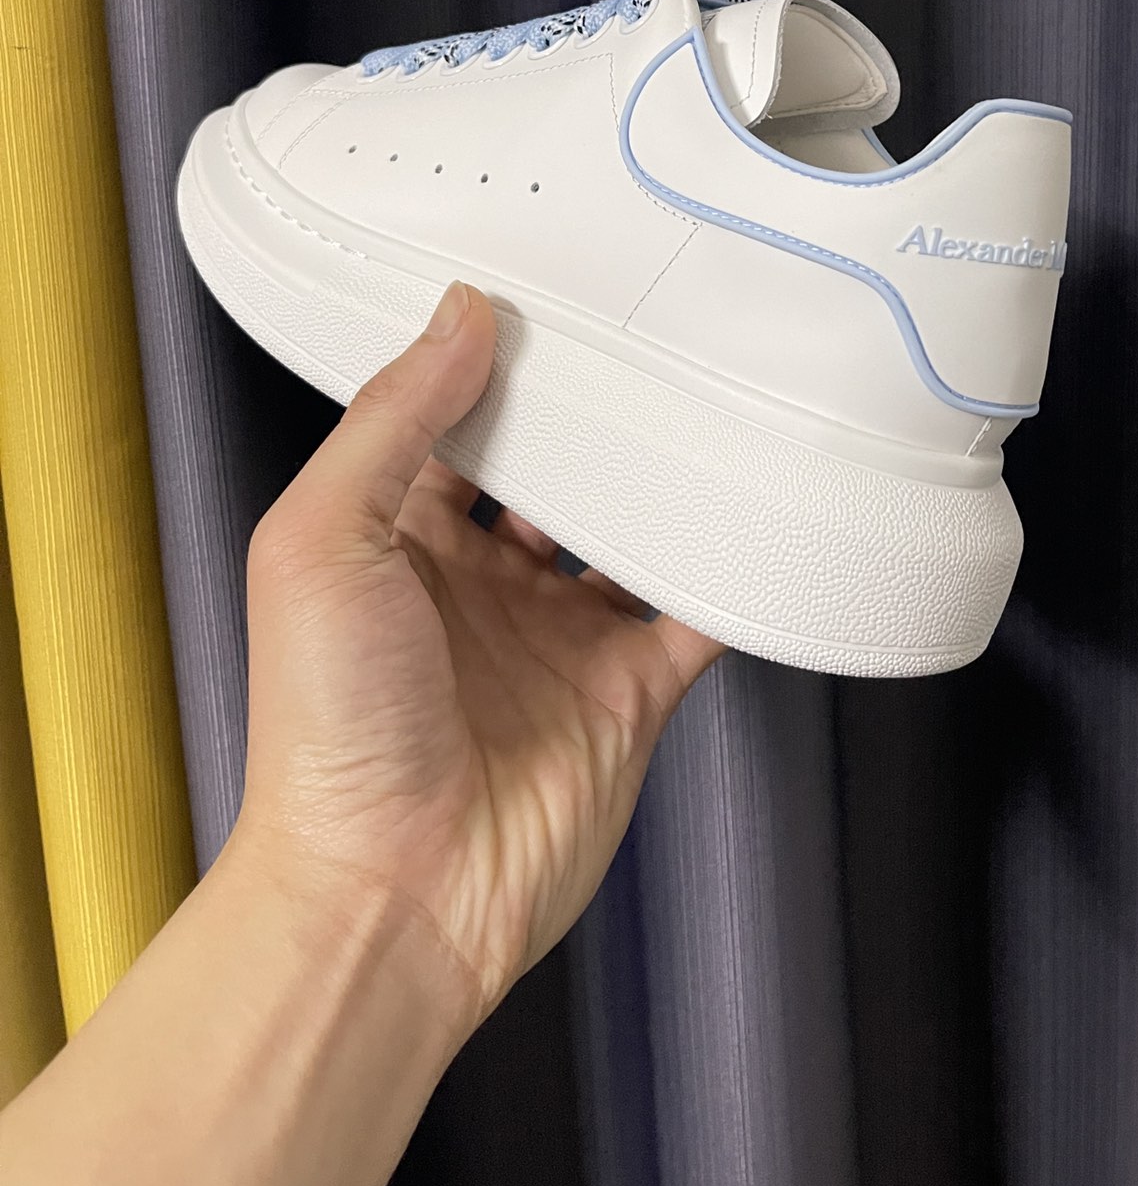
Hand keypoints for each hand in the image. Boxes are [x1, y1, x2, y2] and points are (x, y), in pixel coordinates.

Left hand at [235, 280, 723, 1041]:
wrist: (391, 895)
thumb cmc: (327, 729)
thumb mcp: (323, 539)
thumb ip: (394, 421)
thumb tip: (461, 312)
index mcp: (399, 541)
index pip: (456, 426)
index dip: (494, 362)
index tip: (546, 291)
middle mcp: (484, 584)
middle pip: (557, 470)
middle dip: (595, 410)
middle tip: (649, 329)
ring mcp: (561, 638)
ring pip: (633, 530)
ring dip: (669, 477)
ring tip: (716, 396)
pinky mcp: (630, 690)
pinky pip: (698, 611)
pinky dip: (735, 570)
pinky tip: (767, 512)